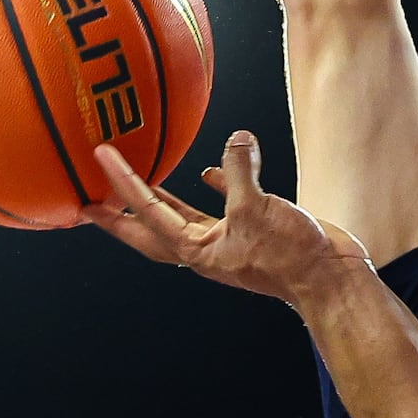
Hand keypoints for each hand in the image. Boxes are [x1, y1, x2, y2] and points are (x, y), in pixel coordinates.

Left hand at [82, 132, 372, 309]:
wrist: (329, 279)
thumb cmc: (290, 257)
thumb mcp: (258, 208)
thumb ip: (241, 170)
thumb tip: (236, 139)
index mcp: (196, 249)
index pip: (148, 211)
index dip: (123, 182)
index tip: (100, 158)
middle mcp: (205, 249)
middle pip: (149, 230)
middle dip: (118, 216)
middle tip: (88, 202)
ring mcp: (228, 241)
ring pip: (184, 217)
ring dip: (161, 199)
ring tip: (141, 179)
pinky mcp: (252, 231)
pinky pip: (225, 206)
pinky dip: (216, 187)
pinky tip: (209, 171)